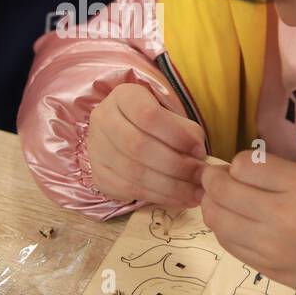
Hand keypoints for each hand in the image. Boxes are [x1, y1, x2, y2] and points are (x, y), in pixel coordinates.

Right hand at [86, 83, 206, 208]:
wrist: (126, 134)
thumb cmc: (156, 123)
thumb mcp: (172, 116)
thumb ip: (186, 131)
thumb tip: (197, 155)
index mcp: (122, 96)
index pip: (148, 115)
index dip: (176, 135)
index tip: (199, 150)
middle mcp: (102, 119)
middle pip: (138, 146)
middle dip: (175, 165)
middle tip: (199, 176)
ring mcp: (96, 148)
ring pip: (132, 172)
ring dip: (169, 186)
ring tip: (195, 192)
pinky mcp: (98, 175)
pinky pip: (127, 190)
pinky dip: (157, 197)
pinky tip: (179, 199)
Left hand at [200, 151, 295, 294]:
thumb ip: (282, 176)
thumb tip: (240, 169)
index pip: (243, 165)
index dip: (237, 162)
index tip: (242, 166)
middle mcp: (281, 216)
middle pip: (222, 191)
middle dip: (212, 180)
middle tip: (216, 177)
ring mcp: (271, 247)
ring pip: (217, 219)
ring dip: (213, 205)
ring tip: (222, 201)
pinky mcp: (267, 270)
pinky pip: (228, 244)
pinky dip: (224, 229)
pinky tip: (234, 224)